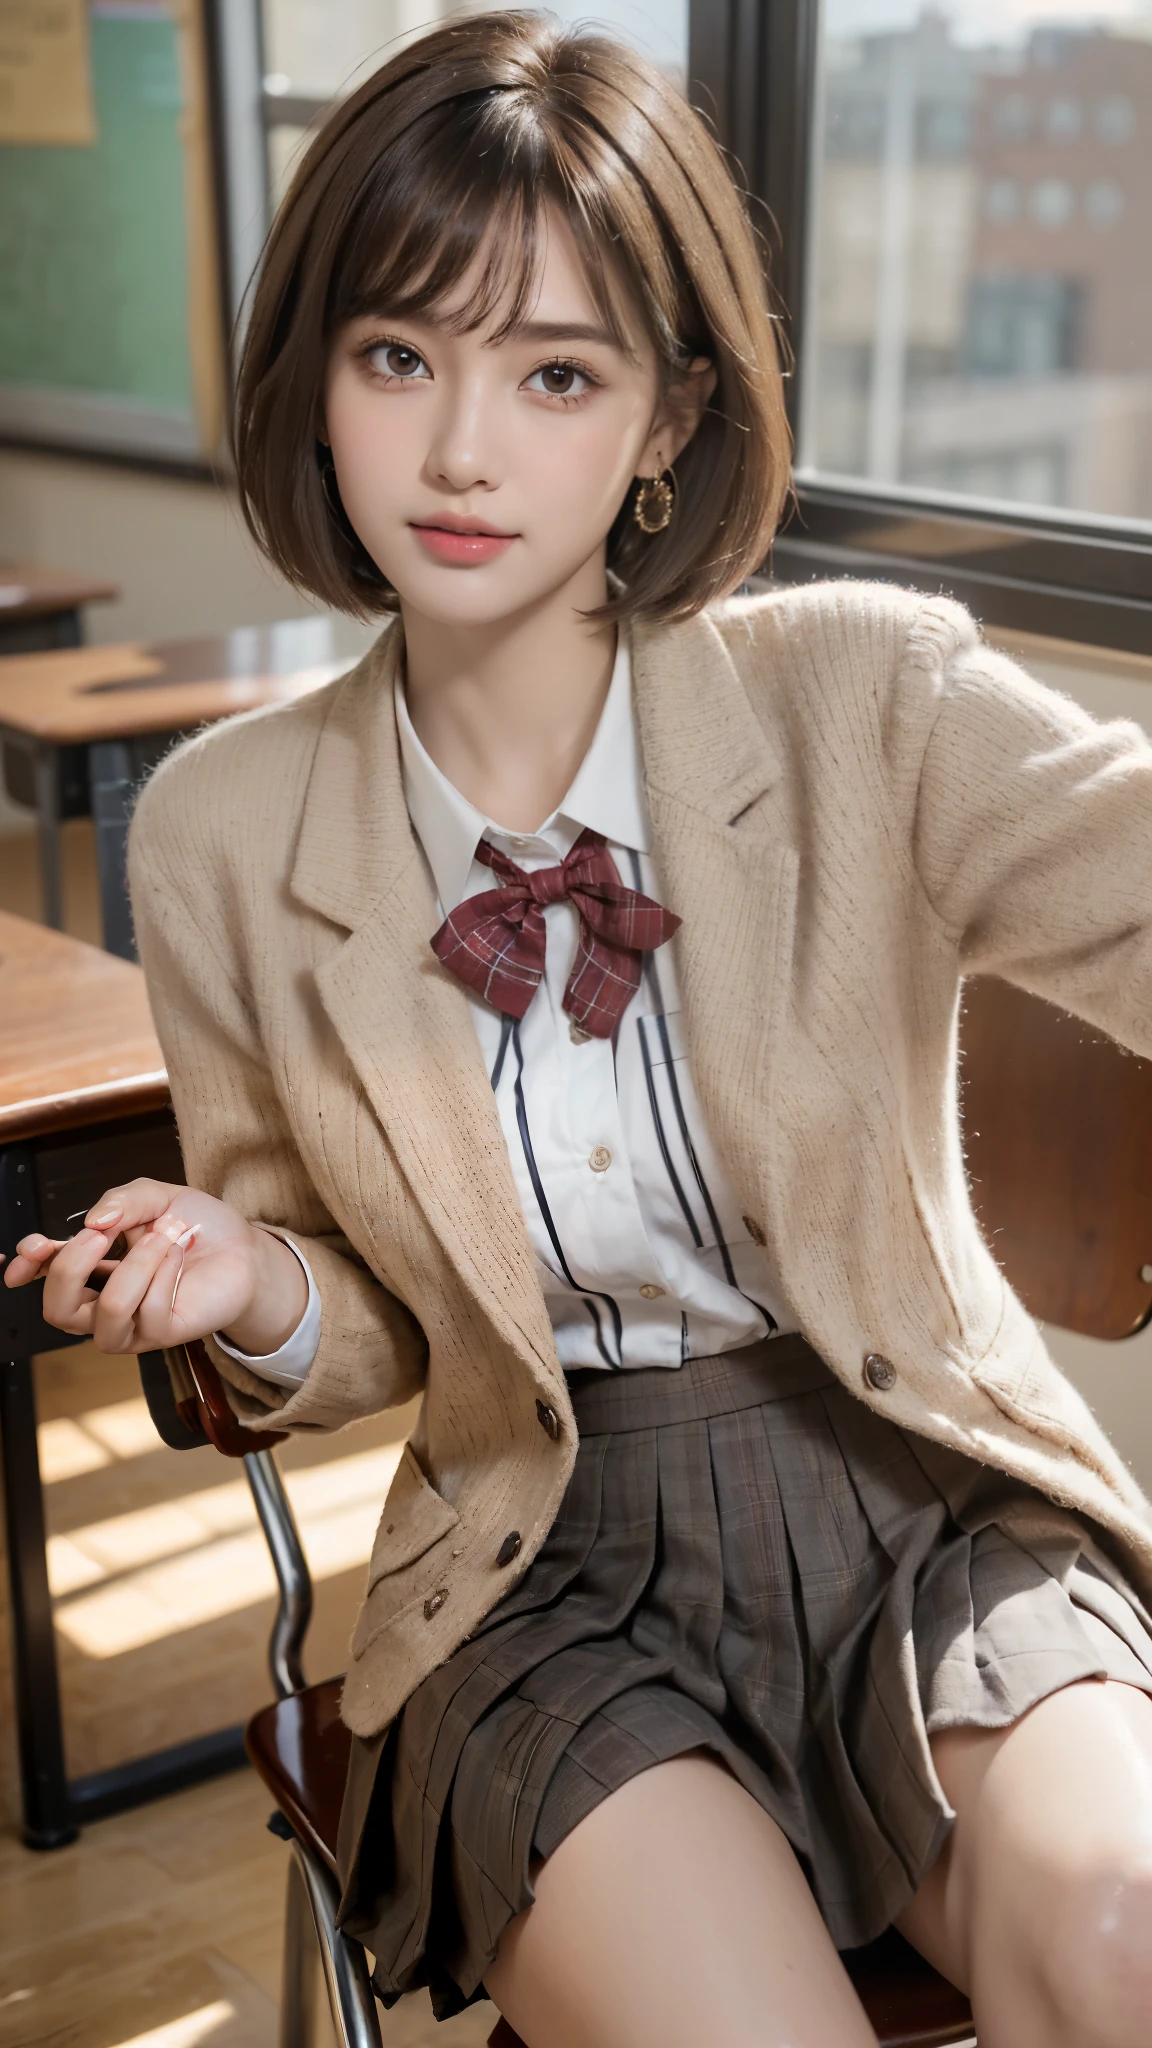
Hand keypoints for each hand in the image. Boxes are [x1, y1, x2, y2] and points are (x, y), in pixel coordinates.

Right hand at [0, 1178, 308, 1356]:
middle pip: (58, 1310)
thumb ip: (121, 1201)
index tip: (34, 1246)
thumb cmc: (197, 1226)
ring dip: (135, 1265)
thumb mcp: (156, 1197)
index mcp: (92, 1267)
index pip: (46, 1277)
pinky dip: (165, 1273)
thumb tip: (93, 1221)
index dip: (30, 1265)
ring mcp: (133, 1324)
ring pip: (107, 1311)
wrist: (244, 1247)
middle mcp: (104, 1302)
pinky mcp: (163, 1334)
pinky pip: (149, 1312)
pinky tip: (180, 1253)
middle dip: (70, 1267)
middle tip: (99, 1234)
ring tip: (164, 1233)